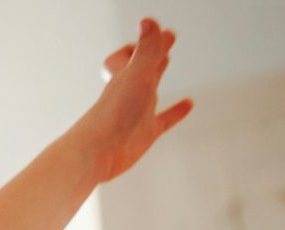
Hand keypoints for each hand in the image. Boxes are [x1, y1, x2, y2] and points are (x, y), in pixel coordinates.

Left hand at [76, 18, 192, 183]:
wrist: (97, 153)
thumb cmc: (112, 115)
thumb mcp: (135, 75)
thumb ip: (146, 49)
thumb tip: (148, 22)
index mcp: (125, 78)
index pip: (131, 53)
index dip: (144, 42)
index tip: (161, 32)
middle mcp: (130, 94)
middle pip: (141, 67)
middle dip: (152, 51)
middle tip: (164, 39)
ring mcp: (137, 114)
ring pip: (149, 90)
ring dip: (157, 75)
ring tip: (166, 61)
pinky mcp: (145, 134)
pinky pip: (164, 119)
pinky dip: (176, 111)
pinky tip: (188, 104)